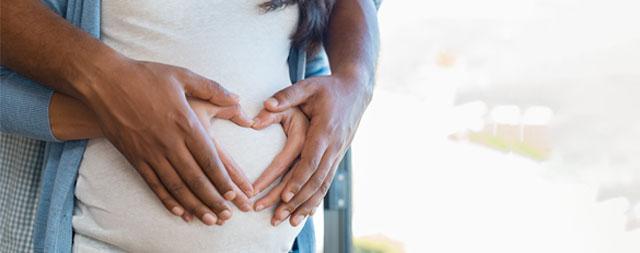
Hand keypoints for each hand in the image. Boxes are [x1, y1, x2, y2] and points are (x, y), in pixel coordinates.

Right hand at [83, 59, 250, 225]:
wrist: (103, 81)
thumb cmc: (145, 76)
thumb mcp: (183, 76)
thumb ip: (213, 89)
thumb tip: (237, 99)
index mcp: (185, 123)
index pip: (209, 159)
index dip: (223, 179)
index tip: (234, 193)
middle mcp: (169, 142)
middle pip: (195, 178)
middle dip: (213, 199)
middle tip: (227, 215)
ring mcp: (150, 152)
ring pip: (176, 186)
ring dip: (194, 205)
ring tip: (209, 219)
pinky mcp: (134, 157)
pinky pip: (153, 184)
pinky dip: (167, 200)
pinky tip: (179, 211)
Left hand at [261, 74, 371, 225]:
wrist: (356, 91)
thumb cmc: (328, 88)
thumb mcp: (307, 86)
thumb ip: (286, 96)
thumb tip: (265, 105)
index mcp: (325, 129)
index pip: (311, 160)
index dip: (298, 179)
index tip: (285, 195)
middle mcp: (334, 145)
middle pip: (316, 179)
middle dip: (297, 200)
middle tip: (278, 215)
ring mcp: (338, 153)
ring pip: (323, 185)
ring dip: (307, 205)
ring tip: (289, 222)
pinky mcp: (337, 157)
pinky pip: (327, 182)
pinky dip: (316, 199)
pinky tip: (305, 214)